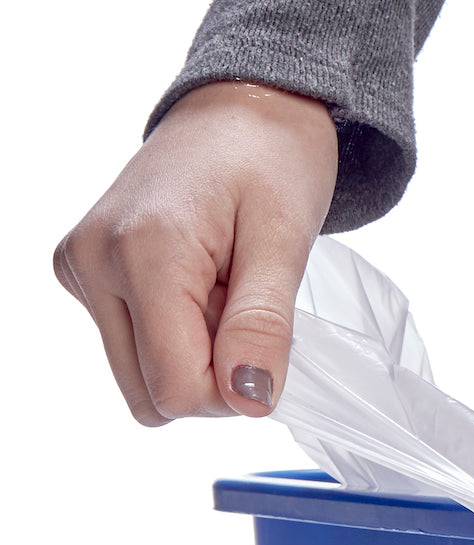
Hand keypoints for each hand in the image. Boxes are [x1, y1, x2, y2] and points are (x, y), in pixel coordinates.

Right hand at [53, 81, 337, 424]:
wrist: (245, 109)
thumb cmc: (272, 159)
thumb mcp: (286, 241)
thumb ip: (263, 326)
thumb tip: (249, 400)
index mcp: (140, 253)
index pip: (175, 389)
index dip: (231, 389)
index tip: (262, 336)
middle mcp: (92, 262)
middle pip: (152, 394)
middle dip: (212, 371)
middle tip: (241, 302)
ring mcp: (81, 268)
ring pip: (142, 378)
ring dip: (195, 354)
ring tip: (221, 288)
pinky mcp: (85, 274)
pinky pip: (135, 349)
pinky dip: (176, 334)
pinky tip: (200, 283)